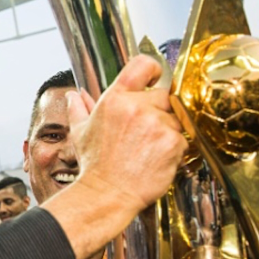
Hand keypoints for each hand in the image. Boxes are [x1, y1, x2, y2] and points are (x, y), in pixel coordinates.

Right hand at [67, 55, 187, 208]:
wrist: (107, 194)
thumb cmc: (95, 166)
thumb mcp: (80, 133)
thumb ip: (78, 109)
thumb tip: (74, 96)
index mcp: (114, 99)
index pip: (142, 64)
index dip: (154, 70)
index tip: (155, 80)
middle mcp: (136, 107)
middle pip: (164, 95)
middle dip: (159, 111)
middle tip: (147, 132)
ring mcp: (156, 124)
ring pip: (176, 118)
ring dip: (168, 131)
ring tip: (149, 149)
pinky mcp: (173, 142)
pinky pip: (184, 138)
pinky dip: (175, 148)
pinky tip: (157, 158)